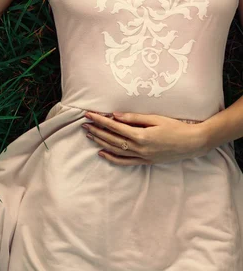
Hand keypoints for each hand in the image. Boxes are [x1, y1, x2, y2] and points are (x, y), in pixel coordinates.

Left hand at [83, 112, 208, 165]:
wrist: (193, 143)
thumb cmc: (175, 127)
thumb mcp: (154, 118)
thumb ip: (133, 118)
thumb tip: (114, 115)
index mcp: (140, 135)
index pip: (114, 127)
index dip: (99, 120)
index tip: (88, 114)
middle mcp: (139, 148)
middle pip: (112, 139)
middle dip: (96, 130)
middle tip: (84, 124)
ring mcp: (142, 156)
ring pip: (116, 150)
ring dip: (101, 142)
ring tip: (89, 135)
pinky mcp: (146, 161)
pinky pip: (125, 162)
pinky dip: (112, 158)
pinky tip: (102, 153)